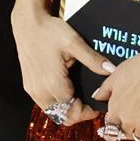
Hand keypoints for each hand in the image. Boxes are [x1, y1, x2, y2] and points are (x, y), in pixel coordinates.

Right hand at [12, 5, 111, 125]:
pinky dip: (57, 104)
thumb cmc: (50, 31)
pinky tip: (66, 92)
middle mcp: (41, 91)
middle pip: (63, 117)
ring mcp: (33, 90)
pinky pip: (45, 104)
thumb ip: (93, 59)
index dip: (87, 114)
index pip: (73, 112)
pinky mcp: (29, 87)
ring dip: (67, 110)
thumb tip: (111, 70)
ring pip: (53, 113)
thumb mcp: (74, 43)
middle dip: (79, 114)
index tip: (97, 107)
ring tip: (80, 98)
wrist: (28, 24)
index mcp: (53, 83)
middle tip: (91, 104)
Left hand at [93, 50, 139, 140]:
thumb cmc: (139, 66)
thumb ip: (104, 90)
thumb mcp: (115, 76)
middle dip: (132, 130)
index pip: (110, 130)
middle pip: (128, 135)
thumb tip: (96, 97)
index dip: (115, 130)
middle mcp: (127, 118)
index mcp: (116, 108)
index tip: (118, 130)